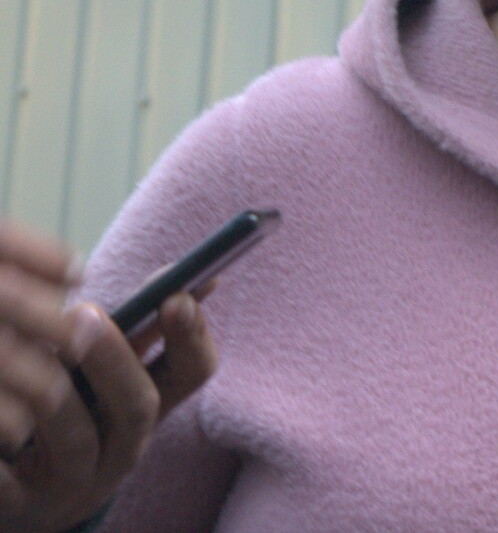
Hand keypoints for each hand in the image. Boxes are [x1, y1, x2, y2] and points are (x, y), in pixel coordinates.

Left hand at [0, 222, 216, 532]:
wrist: (24, 502)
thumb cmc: (65, 420)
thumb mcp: (100, 383)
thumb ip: (126, 338)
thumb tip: (170, 277)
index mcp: (145, 408)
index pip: (193, 371)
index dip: (192, 335)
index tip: (176, 296)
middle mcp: (121, 449)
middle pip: (138, 406)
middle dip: (115, 358)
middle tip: (85, 313)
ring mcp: (74, 482)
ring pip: (77, 439)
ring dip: (57, 394)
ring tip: (33, 353)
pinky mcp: (23, 505)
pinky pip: (13, 478)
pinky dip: (6, 450)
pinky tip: (2, 406)